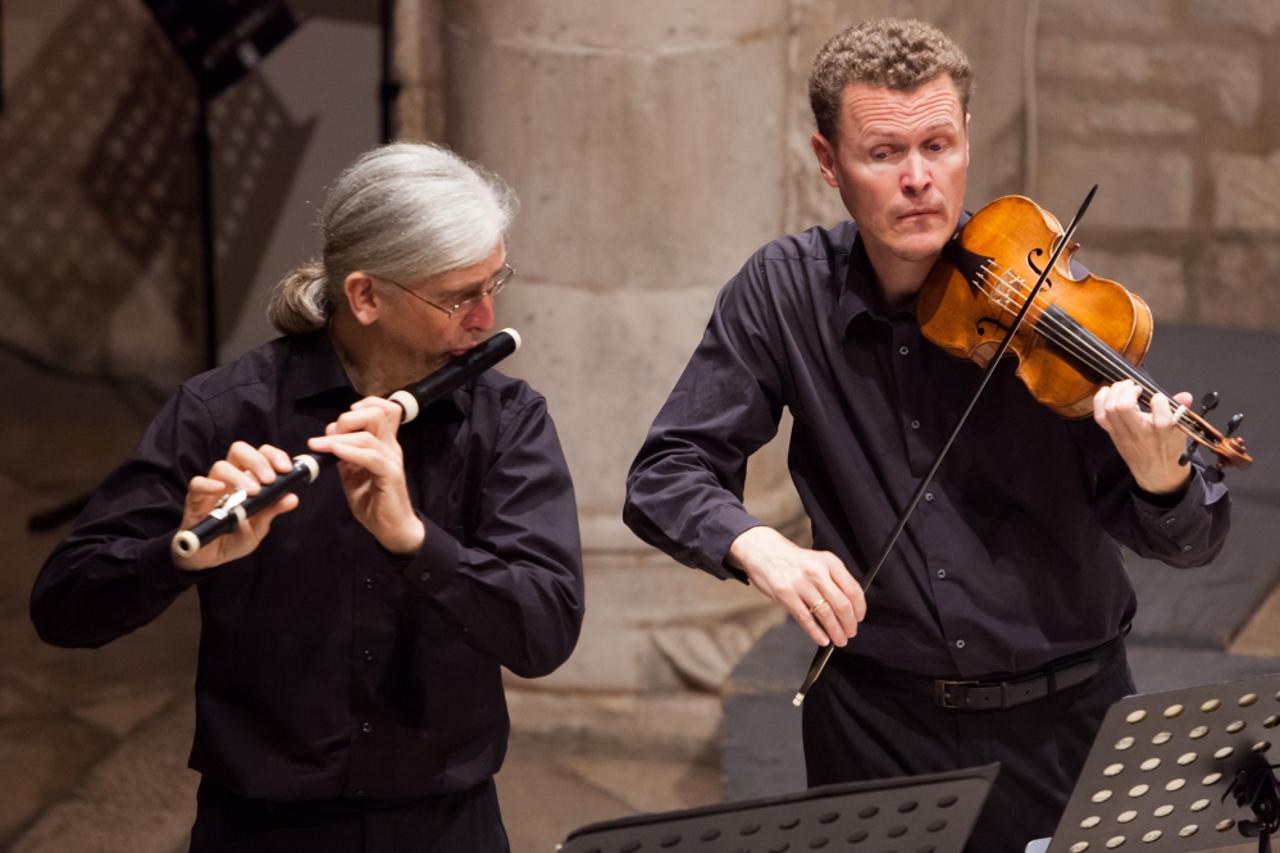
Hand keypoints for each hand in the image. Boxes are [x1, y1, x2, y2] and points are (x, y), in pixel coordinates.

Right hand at [175, 441, 299, 570]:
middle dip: (257, 460)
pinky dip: (208, 484)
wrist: (210, 557)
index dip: (274, 456)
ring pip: (220, 466)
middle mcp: (230, 478)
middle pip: (239, 451)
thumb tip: (292, 498)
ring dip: (238, 476)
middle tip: (270, 479)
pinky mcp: (195, 499)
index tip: (286, 469)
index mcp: (249, 478)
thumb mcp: (259, 527)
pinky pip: (197, 484)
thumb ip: (272, 511)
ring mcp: (211, 487)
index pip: (261, 454)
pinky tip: (220, 490)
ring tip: (253, 493)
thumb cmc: (234, 537)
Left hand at [308, 397, 424, 553]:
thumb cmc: (373, 501)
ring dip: (340, 437)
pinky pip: (371, 456)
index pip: (385, 409)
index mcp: (384, 444)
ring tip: (320, 447)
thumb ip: (345, 454)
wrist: (390, 527)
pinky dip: (351, 451)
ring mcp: (392, 460)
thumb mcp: (353, 473)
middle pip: (376, 414)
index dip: (365, 404)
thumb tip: (330, 437)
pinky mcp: (390, 475)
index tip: (345, 414)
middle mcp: (391, 447)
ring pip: (369, 433)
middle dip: (347, 419)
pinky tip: (335, 453)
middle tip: (328, 436)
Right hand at [727, 526, 865, 646]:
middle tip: (851, 633)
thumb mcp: (818, 561)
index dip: (859, 608)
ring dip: (835, 631)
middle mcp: (817, 571)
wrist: (764, 551)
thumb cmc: (793, 560)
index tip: (859, 618)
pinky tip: (823, 639)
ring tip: (840, 639)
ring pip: (825, 614)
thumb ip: (833, 579)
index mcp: (829, 562)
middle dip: (849, 624)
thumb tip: (849, 607)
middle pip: (841, 604)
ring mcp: (800, 583)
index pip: (853, 589)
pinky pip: (806, 618)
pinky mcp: (785, 594)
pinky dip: (816, 632)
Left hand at [1093, 379, 1193, 494]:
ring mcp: (1123, 434)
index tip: (1158, 397)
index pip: (1160, 411)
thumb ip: (1181, 412)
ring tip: (1123, 387)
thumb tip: (1185, 396)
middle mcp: (1140, 432)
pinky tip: (1107, 391)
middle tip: (1135, 386)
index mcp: (1162, 432)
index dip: (1158, 399)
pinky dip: (1100, 400)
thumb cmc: (1168, 449)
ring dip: (1114, 392)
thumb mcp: (1182, 432)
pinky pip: (1100, 416)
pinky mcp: (1112, 434)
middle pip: (1124, 407)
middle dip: (1127, 390)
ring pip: (1110, 409)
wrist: (1156, 473)